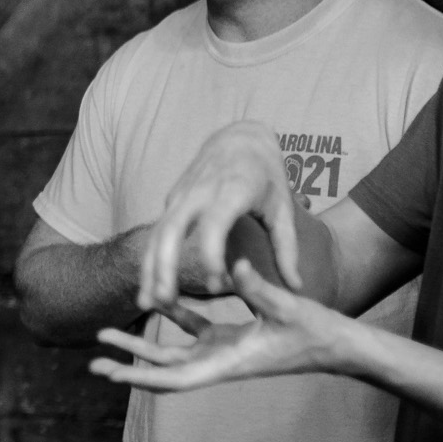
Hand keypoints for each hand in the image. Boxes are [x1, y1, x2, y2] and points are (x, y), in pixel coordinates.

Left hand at [91, 259, 356, 393]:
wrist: (339, 345)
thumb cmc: (317, 331)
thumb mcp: (285, 307)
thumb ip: (258, 288)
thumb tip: (234, 265)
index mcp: (228, 362)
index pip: (175, 378)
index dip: (140, 377)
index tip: (111, 374)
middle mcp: (219, 362)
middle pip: (163, 370)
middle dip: (128, 365)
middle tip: (92, 359)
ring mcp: (224, 351)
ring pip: (173, 351)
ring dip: (142, 344)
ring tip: (108, 333)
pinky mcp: (231, 339)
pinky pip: (194, 330)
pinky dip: (174, 318)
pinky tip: (156, 302)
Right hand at [139, 121, 300, 311]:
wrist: (239, 137)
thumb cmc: (266, 175)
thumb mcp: (283, 208)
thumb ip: (287, 249)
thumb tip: (296, 287)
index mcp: (231, 190)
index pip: (213, 225)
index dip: (212, 256)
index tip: (217, 286)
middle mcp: (199, 191)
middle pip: (171, 230)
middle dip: (164, 267)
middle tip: (164, 302)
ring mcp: (181, 194)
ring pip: (157, 234)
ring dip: (149, 269)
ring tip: (146, 304)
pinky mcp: (172, 200)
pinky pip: (156, 233)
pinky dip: (150, 261)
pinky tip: (150, 288)